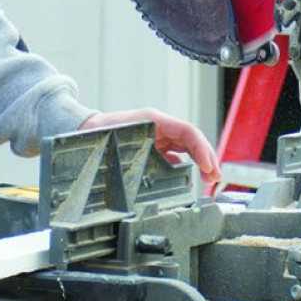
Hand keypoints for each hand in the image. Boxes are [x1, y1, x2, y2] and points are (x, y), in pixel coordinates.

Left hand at [79, 108, 220, 187]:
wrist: (85, 130)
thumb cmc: (100, 132)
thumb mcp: (120, 140)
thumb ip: (138, 153)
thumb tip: (156, 169)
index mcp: (155, 121)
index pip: (187, 132)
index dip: (201, 149)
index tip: (208, 167)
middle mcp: (160, 128)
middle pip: (192, 140)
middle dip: (207, 158)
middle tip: (215, 178)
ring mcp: (158, 137)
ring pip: (187, 148)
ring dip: (200, 162)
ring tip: (209, 179)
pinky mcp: (154, 147)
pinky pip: (175, 155)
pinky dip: (186, 166)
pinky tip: (190, 178)